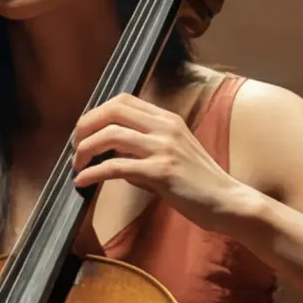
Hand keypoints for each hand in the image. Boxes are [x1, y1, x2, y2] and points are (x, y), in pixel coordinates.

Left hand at [69, 94, 264, 233]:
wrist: (227, 201)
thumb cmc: (199, 182)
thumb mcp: (173, 153)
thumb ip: (144, 148)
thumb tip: (110, 153)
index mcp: (167, 119)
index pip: (123, 101)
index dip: (96, 113)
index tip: (85, 132)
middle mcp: (165, 127)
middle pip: (111, 111)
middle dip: (85, 127)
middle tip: (75, 148)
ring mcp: (164, 148)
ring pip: (110, 136)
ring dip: (85, 150)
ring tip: (77, 166)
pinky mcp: (161, 172)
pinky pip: (116, 167)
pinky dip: (93, 173)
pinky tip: (82, 181)